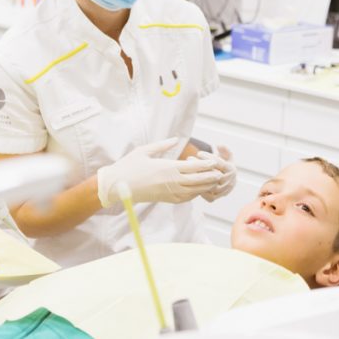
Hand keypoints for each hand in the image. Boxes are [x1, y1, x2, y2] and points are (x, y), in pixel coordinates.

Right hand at [96, 138, 228, 206]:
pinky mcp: (165, 199)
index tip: (215, 161)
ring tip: (214, 182)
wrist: (116, 186)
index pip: (193, 167)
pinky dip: (194, 194)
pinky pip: (184, 198)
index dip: (206, 165)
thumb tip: (176, 138)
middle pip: (197, 180)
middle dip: (210, 177)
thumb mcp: (145, 150)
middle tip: (221, 173)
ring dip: (205, 187)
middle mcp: (171, 181)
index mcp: (168, 168)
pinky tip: (199, 190)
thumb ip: (163, 145)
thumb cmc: (129, 166)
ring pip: (193, 191)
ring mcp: (169, 192)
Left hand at [187, 145, 236, 202]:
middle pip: (213, 174)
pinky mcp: (215, 198)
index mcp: (231, 170)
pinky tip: (189, 179)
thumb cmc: (224, 166)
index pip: (219, 163)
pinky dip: (197, 188)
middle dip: (200, 166)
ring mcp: (222, 191)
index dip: (208, 157)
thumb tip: (219, 144)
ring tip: (187, 169)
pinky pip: (205, 194)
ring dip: (197, 177)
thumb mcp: (227, 156)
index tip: (199, 153)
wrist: (228, 183)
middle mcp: (228, 181)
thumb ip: (224, 150)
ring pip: (209, 185)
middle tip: (189, 159)